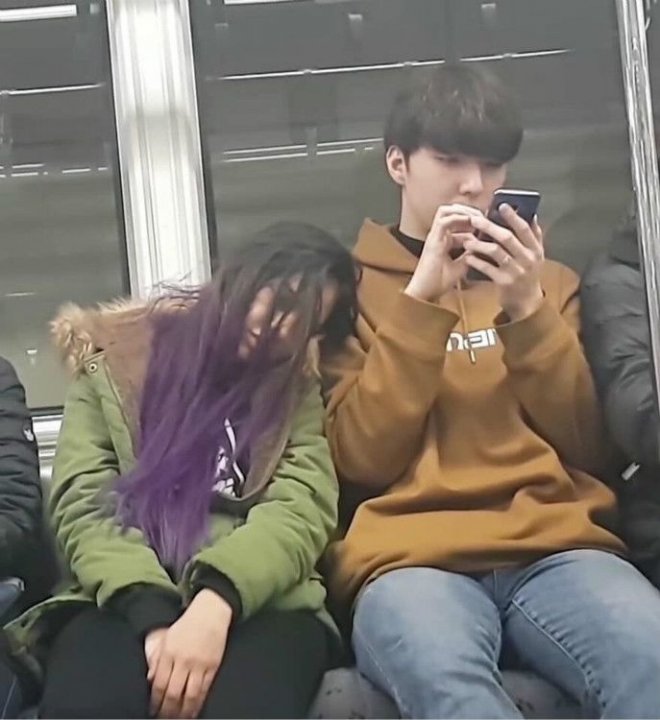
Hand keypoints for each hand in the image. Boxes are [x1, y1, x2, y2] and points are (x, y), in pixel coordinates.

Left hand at [149, 589, 232, 718]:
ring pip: (190, 695)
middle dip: (167, 711)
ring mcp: (199, 664)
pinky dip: (198, 703)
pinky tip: (194, 711)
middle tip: (164, 719)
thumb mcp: (167, 637)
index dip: (155, 701)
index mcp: (169, 652)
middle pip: (173, 693)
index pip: (159, 684)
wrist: (211, 612)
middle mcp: (183, 660)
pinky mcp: (213, 666)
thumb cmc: (187, 625)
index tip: (153, 710)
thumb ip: (157, 658)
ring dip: (183, 712)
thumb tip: (149, 680)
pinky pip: (204, 689)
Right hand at [404, 204, 480, 302]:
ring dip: (463, 211)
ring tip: (477, 217)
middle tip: (484, 217)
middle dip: (469, 210)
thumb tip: (481, 246)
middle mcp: (438, 235)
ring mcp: (434, 236)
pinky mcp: (432, 240)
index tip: (487, 224)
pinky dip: (458, 218)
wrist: (424, 293)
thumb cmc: (438, 283)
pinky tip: (471, 223)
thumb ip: (470, 255)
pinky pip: (444, 220)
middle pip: (451, 210)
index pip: (457, 220)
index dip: (473, 220)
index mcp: (443, 240)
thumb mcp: (461, 267)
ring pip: (446, 211)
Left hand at [464, 204, 543, 320]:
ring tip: (467, 240)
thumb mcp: (536, 256)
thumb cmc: (527, 275)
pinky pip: (487, 268)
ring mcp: (516, 271)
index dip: (513, 216)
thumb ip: (534, 237)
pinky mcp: (504, 282)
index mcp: (536, 250)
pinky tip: (468, 256)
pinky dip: (476, 261)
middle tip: (475, 219)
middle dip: (489, 226)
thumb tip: (531, 214)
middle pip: (507, 238)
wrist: (526, 302)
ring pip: (495, 252)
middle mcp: (528, 259)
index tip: (501, 205)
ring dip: (479, 244)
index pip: (525, 228)